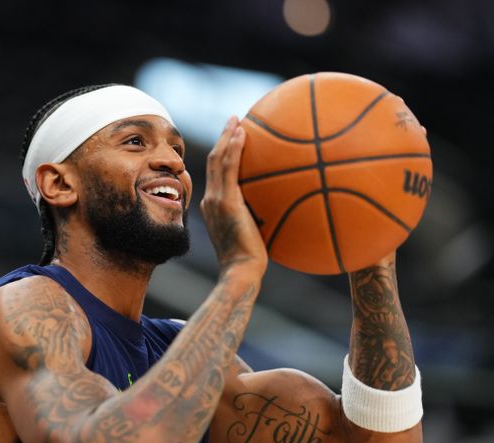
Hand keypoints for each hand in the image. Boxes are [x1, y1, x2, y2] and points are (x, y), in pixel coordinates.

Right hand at [201, 116, 267, 278]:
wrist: (241, 270)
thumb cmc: (252, 260)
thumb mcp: (256, 235)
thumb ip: (261, 219)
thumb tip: (283, 208)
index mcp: (215, 206)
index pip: (216, 174)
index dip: (223, 154)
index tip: (234, 139)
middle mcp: (210, 200)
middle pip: (213, 161)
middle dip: (223, 138)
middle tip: (234, 121)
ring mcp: (215, 199)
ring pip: (217, 159)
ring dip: (226, 136)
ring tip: (236, 120)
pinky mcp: (225, 201)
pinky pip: (228, 167)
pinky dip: (233, 148)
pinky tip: (243, 134)